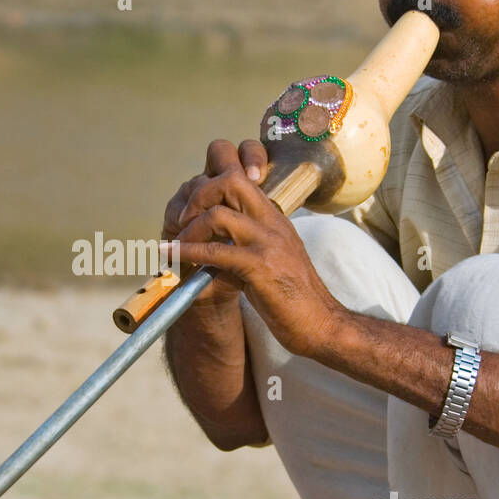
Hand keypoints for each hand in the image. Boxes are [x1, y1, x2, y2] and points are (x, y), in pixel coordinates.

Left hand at [162, 139, 342, 357]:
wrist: (323, 324)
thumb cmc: (296, 298)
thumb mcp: (273, 259)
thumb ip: (248, 243)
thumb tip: (210, 242)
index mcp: (274, 217)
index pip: (242, 174)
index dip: (212, 181)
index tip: (194, 208)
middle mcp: (272, 221)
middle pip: (230, 179)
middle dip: (198, 194)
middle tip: (183, 220)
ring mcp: (268, 241)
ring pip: (218, 214)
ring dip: (188, 230)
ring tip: (176, 248)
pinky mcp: (261, 266)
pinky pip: (215, 252)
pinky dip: (188, 254)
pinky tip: (175, 261)